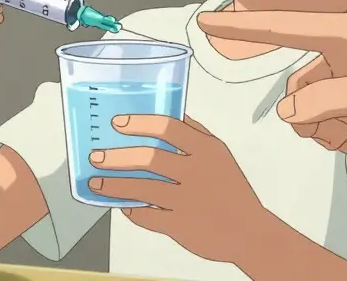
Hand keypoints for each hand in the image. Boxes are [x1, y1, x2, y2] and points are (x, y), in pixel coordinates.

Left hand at [88, 114, 265, 262]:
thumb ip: (196, 134)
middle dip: (117, 156)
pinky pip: (146, 215)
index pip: (168, 127)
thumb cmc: (232, 192)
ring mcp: (187, 200)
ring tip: (96, 182)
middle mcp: (196, 172)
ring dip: (114, 184)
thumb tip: (169, 113)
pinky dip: (130, 209)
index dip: (139, 123)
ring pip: (142, 188)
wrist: (250, 233)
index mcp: (207, 150)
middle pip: (149, 158)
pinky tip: (122, 204)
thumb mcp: (220, 155)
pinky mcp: (179, 225)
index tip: (118, 123)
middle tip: (97, 155)